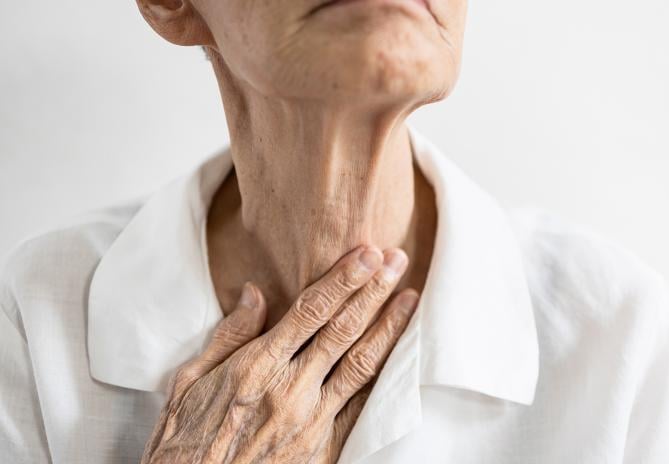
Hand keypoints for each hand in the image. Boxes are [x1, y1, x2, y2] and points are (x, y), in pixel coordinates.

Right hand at [140, 245, 418, 462]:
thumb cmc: (185, 441)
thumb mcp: (189, 382)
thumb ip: (228, 336)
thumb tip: (253, 293)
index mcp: (257, 367)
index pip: (310, 311)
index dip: (343, 279)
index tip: (366, 254)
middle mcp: (290, 390)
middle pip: (343, 329)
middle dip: (373, 291)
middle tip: (396, 260)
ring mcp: (312, 421)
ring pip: (361, 364)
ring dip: (388, 327)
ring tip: (409, 298)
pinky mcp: (324, 449)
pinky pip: (361, 407)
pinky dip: (382, 377)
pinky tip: (398, 354)